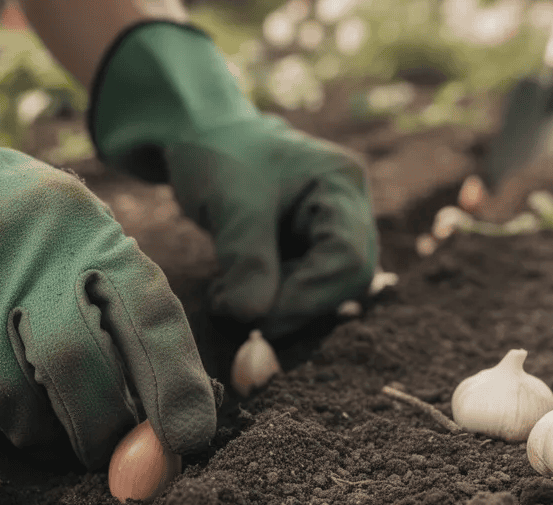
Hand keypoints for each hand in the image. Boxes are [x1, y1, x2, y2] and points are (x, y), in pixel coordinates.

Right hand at [0, 23, 215, 467]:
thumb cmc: (21, 235)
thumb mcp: (83, 241)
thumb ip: (133, 321)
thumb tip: (179, 430)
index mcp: (83, 230)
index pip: (146, 317)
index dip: (174, 389)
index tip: (187, 444)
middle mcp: (21, 255)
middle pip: (76, 367)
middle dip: (106, 431)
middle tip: (116, 460)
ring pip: (14, 400)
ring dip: (44, 433)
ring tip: (50, 423)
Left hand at [90, 21, 377, 337]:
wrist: (203, 138)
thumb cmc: (218, 154)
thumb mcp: (229, 202)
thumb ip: (245, 259)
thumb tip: (254, 318)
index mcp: (340, 184)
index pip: (347, 257)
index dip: (307, 297)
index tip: (257, 317)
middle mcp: (350, 210)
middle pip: (348, 281)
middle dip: (295, 307)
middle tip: (238, 313)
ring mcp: (334, 232)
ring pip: (330, 293)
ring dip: (282, 309)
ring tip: (229, 296)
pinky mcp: (313, 252)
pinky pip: (307, 292)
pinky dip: (274, 303)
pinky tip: (236, 292)